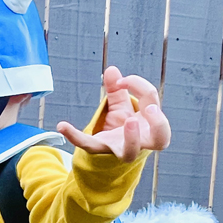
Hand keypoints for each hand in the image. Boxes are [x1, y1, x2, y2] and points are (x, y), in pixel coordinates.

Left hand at [56, 66, 170, 162]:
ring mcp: (122, 149)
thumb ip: (117, 90)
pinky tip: (61, 125)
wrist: (111, 151)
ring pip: (130, 152)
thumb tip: (111, 70)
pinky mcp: (102, 151)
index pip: (152, 100)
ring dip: (131, 139)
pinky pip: (88, 145)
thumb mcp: (122, 106)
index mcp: (149, 123)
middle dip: (159, 124)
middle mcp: (142, 139)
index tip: (122, 81)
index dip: (138, 85)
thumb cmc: (125, 128)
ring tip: (128, 122)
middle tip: (151, 110)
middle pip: (161, 138)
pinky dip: (74, 135)